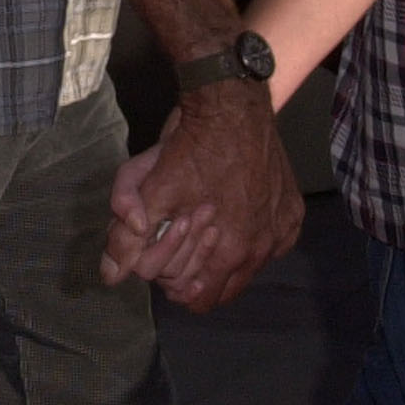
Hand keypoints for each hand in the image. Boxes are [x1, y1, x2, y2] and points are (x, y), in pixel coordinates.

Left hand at [98, 86, 300, 309]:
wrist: (231, 105)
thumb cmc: (191, 148)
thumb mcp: (150, 190)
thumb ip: (127, 238)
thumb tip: (110, 276)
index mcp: (230, 252)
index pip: (198, 299)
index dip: (175, 284)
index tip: (166, 260)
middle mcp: (263, 249)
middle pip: (225, 287)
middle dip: (200, 271)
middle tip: (185, 238)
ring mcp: (282, 230)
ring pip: (250, 266)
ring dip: (227, 255)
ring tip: (208, 222)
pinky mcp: (294, 212)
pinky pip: (272, 243)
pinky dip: (253, 235)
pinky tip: (236, 211)